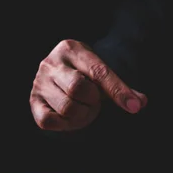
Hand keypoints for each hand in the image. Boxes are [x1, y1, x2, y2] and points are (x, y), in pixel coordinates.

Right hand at [30, 40, 147, 130]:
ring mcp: (39, 82)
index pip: (99, 72)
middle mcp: (51, 63)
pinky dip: (65, 124)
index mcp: (71, 49)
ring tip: (84, 108)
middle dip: (93, 101)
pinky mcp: (32, 101)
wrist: (62, 73)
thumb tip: (140, 102)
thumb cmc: (87, 74)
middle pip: (78, 89)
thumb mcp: (104, 75)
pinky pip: (49, 121)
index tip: (134, 106)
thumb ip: (122, 88)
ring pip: (66, 107)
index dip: (118, 91)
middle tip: (94, 101)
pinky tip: (70, 116)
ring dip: (82, 114)